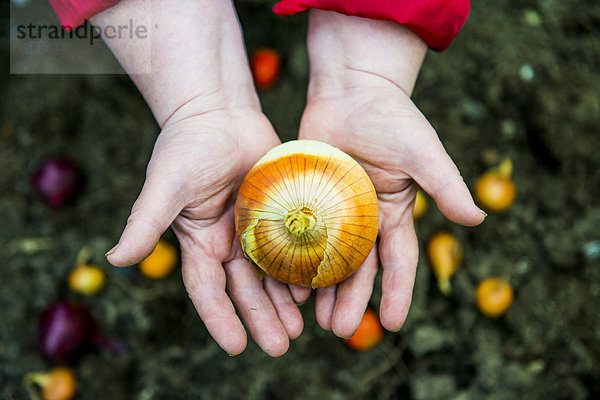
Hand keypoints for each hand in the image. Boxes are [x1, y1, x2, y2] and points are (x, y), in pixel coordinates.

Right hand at [106, 101, 304, 355]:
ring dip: (284, 302)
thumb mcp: (166, 184)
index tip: (236, 347)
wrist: (218, 112)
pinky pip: (293, 245)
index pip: (208, 290)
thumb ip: (145, 221)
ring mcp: (254, 230)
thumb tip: (115, 259)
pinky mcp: (278, 213)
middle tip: (282, 346)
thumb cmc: (187, 145)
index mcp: (200, 243)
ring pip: (271, 274)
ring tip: (301, 329)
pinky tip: (316, 286)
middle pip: (245, 290)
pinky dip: (301, 267)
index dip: (220, 319)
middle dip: (261, 319)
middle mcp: (227, 243)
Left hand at [296, 10, 484, 337]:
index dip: (397, 293)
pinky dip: (295, 258)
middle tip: (337, 330)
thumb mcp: (423, 152)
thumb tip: (478, 220)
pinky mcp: (307, 198)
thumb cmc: (392, 117)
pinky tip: (284, 280)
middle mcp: (365, 218)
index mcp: (395, 213)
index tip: (390, 324)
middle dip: (351, 301)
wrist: (352, 88)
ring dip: (322, 289)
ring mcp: (334, 210)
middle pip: (359, 269)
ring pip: (327, 258)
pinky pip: (300, 233)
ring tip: (310, 319)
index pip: (399, 262)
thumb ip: (446, 185)